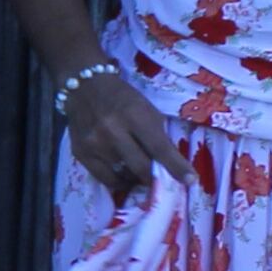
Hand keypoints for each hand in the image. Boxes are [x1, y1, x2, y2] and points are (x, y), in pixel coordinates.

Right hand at [57, 65, 194, 198]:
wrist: (84, 87)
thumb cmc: (123, 98)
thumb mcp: (147, 111)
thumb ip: (158, 137)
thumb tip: (169, 166)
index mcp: (134, 116)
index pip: (159, 148)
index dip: (176, 167)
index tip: (190, 181)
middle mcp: (112, 131)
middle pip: (141, 167)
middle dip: (155, 179)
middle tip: (162, 183)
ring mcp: (94, 144)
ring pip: (123, 176)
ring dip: (136, 178)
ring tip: (140, 174)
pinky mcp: (81, 153)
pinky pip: (105, 179)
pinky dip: (119, 181)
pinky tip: (124, 176)